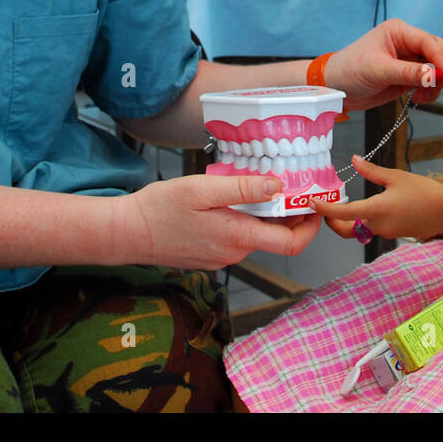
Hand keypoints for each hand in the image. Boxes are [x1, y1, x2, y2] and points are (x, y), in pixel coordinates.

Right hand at [120, 174, 321, 269]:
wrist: (126, 233)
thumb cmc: (159, 209)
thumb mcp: (202, 189)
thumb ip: (242, 189)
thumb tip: (278, 187)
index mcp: (237, 236)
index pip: (290, 244)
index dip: (310, 227)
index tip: (316, 204)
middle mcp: (234, 252)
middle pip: (276, 237)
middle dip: (290, 213)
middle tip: (294, 184)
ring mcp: (222, 256)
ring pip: (256, 235)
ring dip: (265, 214)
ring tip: (263, 184)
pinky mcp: (211, 254)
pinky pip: (238, 236)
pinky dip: (246, 219)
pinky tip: (235, 198)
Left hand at [309, 155, 442, 240]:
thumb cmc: (424, 192)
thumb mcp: (396, 176)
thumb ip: (371, 171)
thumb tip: (353, 160)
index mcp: (376, 210)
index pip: (342, 214)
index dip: (324, 210)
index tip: (312, 203)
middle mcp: (378, 226)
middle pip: (347, 229)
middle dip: (333, 222)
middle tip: (325, 208)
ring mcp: (387, 232)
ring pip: (360, 229)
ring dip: (350, 220)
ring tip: (344, 203)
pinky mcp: (395, 233)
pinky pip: (374, 228)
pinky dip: (365, 220)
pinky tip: (368, 206)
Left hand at [325, 19, 442, 111]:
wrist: (336, 88)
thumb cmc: (350, 70)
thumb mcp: (379, 70)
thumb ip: (408, 73)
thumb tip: (435, 75)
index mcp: (399, 31)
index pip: (429, 41)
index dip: (441, 58)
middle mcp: (407, 42)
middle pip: (438, 52)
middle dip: (441, 70)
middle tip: (438, 88)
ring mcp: (409, 59)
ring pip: (436, 68)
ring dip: (436, 84)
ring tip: (423, 97)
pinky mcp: (409, 75)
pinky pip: (429, 81)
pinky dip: (429, 90)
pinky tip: (419, 98)